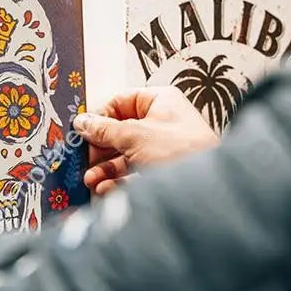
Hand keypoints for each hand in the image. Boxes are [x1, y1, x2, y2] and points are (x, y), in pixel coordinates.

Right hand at [73, 86, 218, 195]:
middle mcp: (161, 123)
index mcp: (160, 102)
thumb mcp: (134, 135)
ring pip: (125, 156)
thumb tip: (83, 122)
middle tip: (84, 160)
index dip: (99, 117)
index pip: (120, 102)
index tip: (82, 132)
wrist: (207, 188)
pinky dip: (118, 180)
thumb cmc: (183, 150)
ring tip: (91, 179)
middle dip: (100, 149)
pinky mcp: (162, 172)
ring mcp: (162, 149)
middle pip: (119, 132)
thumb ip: (104, 129)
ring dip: (105, 169)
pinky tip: (106, 188)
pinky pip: (134, 173)